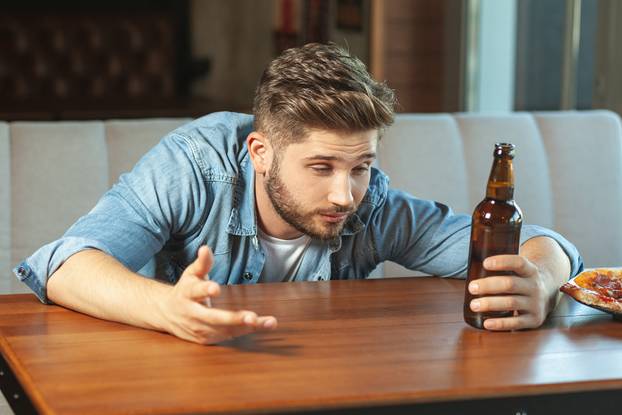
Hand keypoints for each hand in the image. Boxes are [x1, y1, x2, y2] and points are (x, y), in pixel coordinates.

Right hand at [157, 246, 276, 343]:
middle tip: (252, 316)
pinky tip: (262, 325)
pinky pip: (227, 336)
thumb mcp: (191, 274)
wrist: (167, 313)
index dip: (205, 290)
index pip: (195, 291)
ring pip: (224, 330)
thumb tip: (205, 248)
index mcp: (187, 293)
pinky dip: (245, 331)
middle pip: (212, 318)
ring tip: (269, 321)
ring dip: (246, 327)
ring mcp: (198, 329)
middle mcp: (192, 314)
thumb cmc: (185, 290)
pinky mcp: (205, 339)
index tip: (216, 288)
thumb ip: (202, 263)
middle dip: (232, 319)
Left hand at [467, 254, 552, 330]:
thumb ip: (503, 268)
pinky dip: (500, 323)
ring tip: (474, 305)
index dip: (502, 262)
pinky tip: (486, 323)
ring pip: (511, 303)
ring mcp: (535, 304)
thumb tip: (472, 265)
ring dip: (490, 304)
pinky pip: (516, 323)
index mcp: (530, 271)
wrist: (549, 295)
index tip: (485, 263)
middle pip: (510, 284)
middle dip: (488, 286)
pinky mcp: (534, 319)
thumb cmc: (522, 280)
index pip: (518, 263)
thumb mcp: (520, 271)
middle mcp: (535, 286)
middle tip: (472, 287)